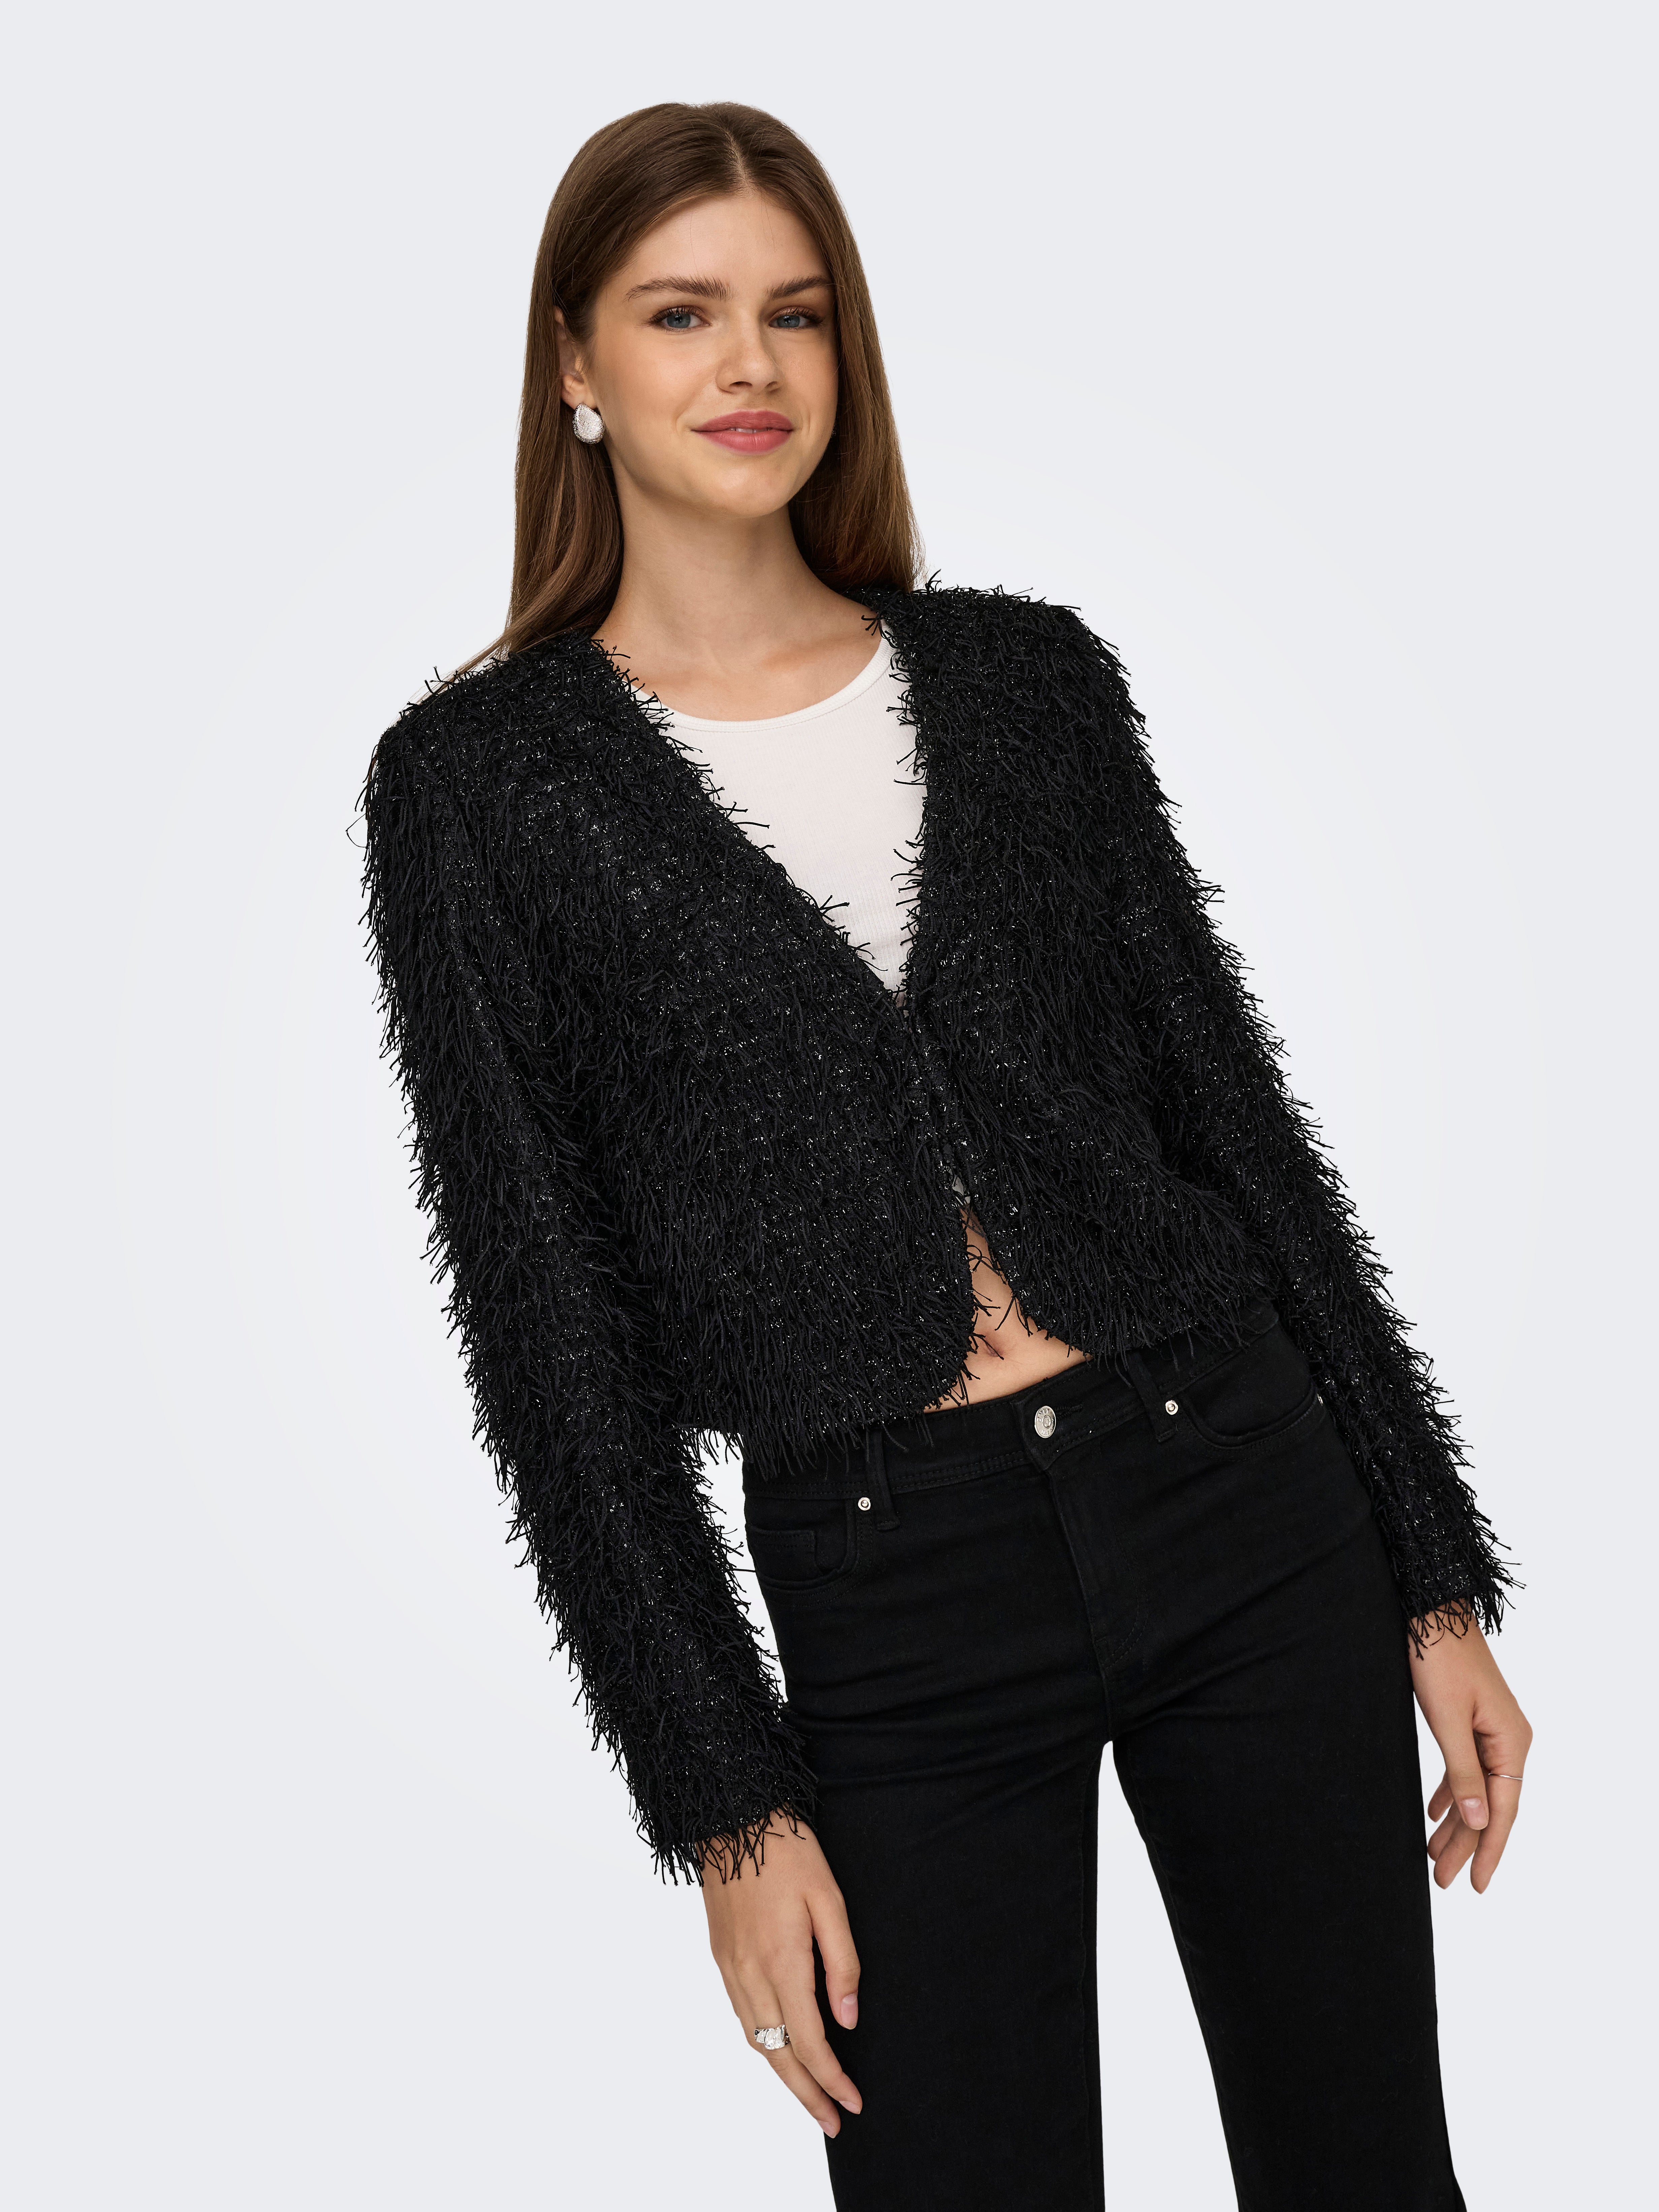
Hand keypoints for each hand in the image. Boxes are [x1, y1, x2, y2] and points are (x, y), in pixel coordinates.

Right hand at [702, 1816, 861, 2135]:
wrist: (731, 1814)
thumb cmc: (787, 1850)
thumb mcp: (829, 1898)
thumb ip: (842, 1963)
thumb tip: (848, 2021)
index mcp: (781, 1960)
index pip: (809, 2042)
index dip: (832, 2078)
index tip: (853, 2103)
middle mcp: (749, 1973)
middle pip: (778, 2054)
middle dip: (806, 2094)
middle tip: (833, 2122)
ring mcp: (729, 1966)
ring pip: (756, 2040)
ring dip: (783, 2073)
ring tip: (811, 2094)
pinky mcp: (720, 1955)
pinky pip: (742, 2016)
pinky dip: (763, 2043)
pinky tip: (779, 2048)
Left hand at [1409, 1617, 1531, 1892]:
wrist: (1430, 1609)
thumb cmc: (1438, 1658)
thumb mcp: (1447, 1720)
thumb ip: (1463, 1772)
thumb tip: (1478, 1821)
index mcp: (1512, 1742)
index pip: (1503, 1811)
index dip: (1488, 1849)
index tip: (1475, 1884)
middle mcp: (1508, 1739)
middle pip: (1489, 1805)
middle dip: (1466, 1844)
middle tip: (1443, 1880)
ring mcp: (1490, 1730)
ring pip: (1475, 1789)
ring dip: (1456, 1822)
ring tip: (1434, 1855)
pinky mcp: (1471, 1720)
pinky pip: (1465, 1768)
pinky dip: (1450, 1792)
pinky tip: (1435, 1812)